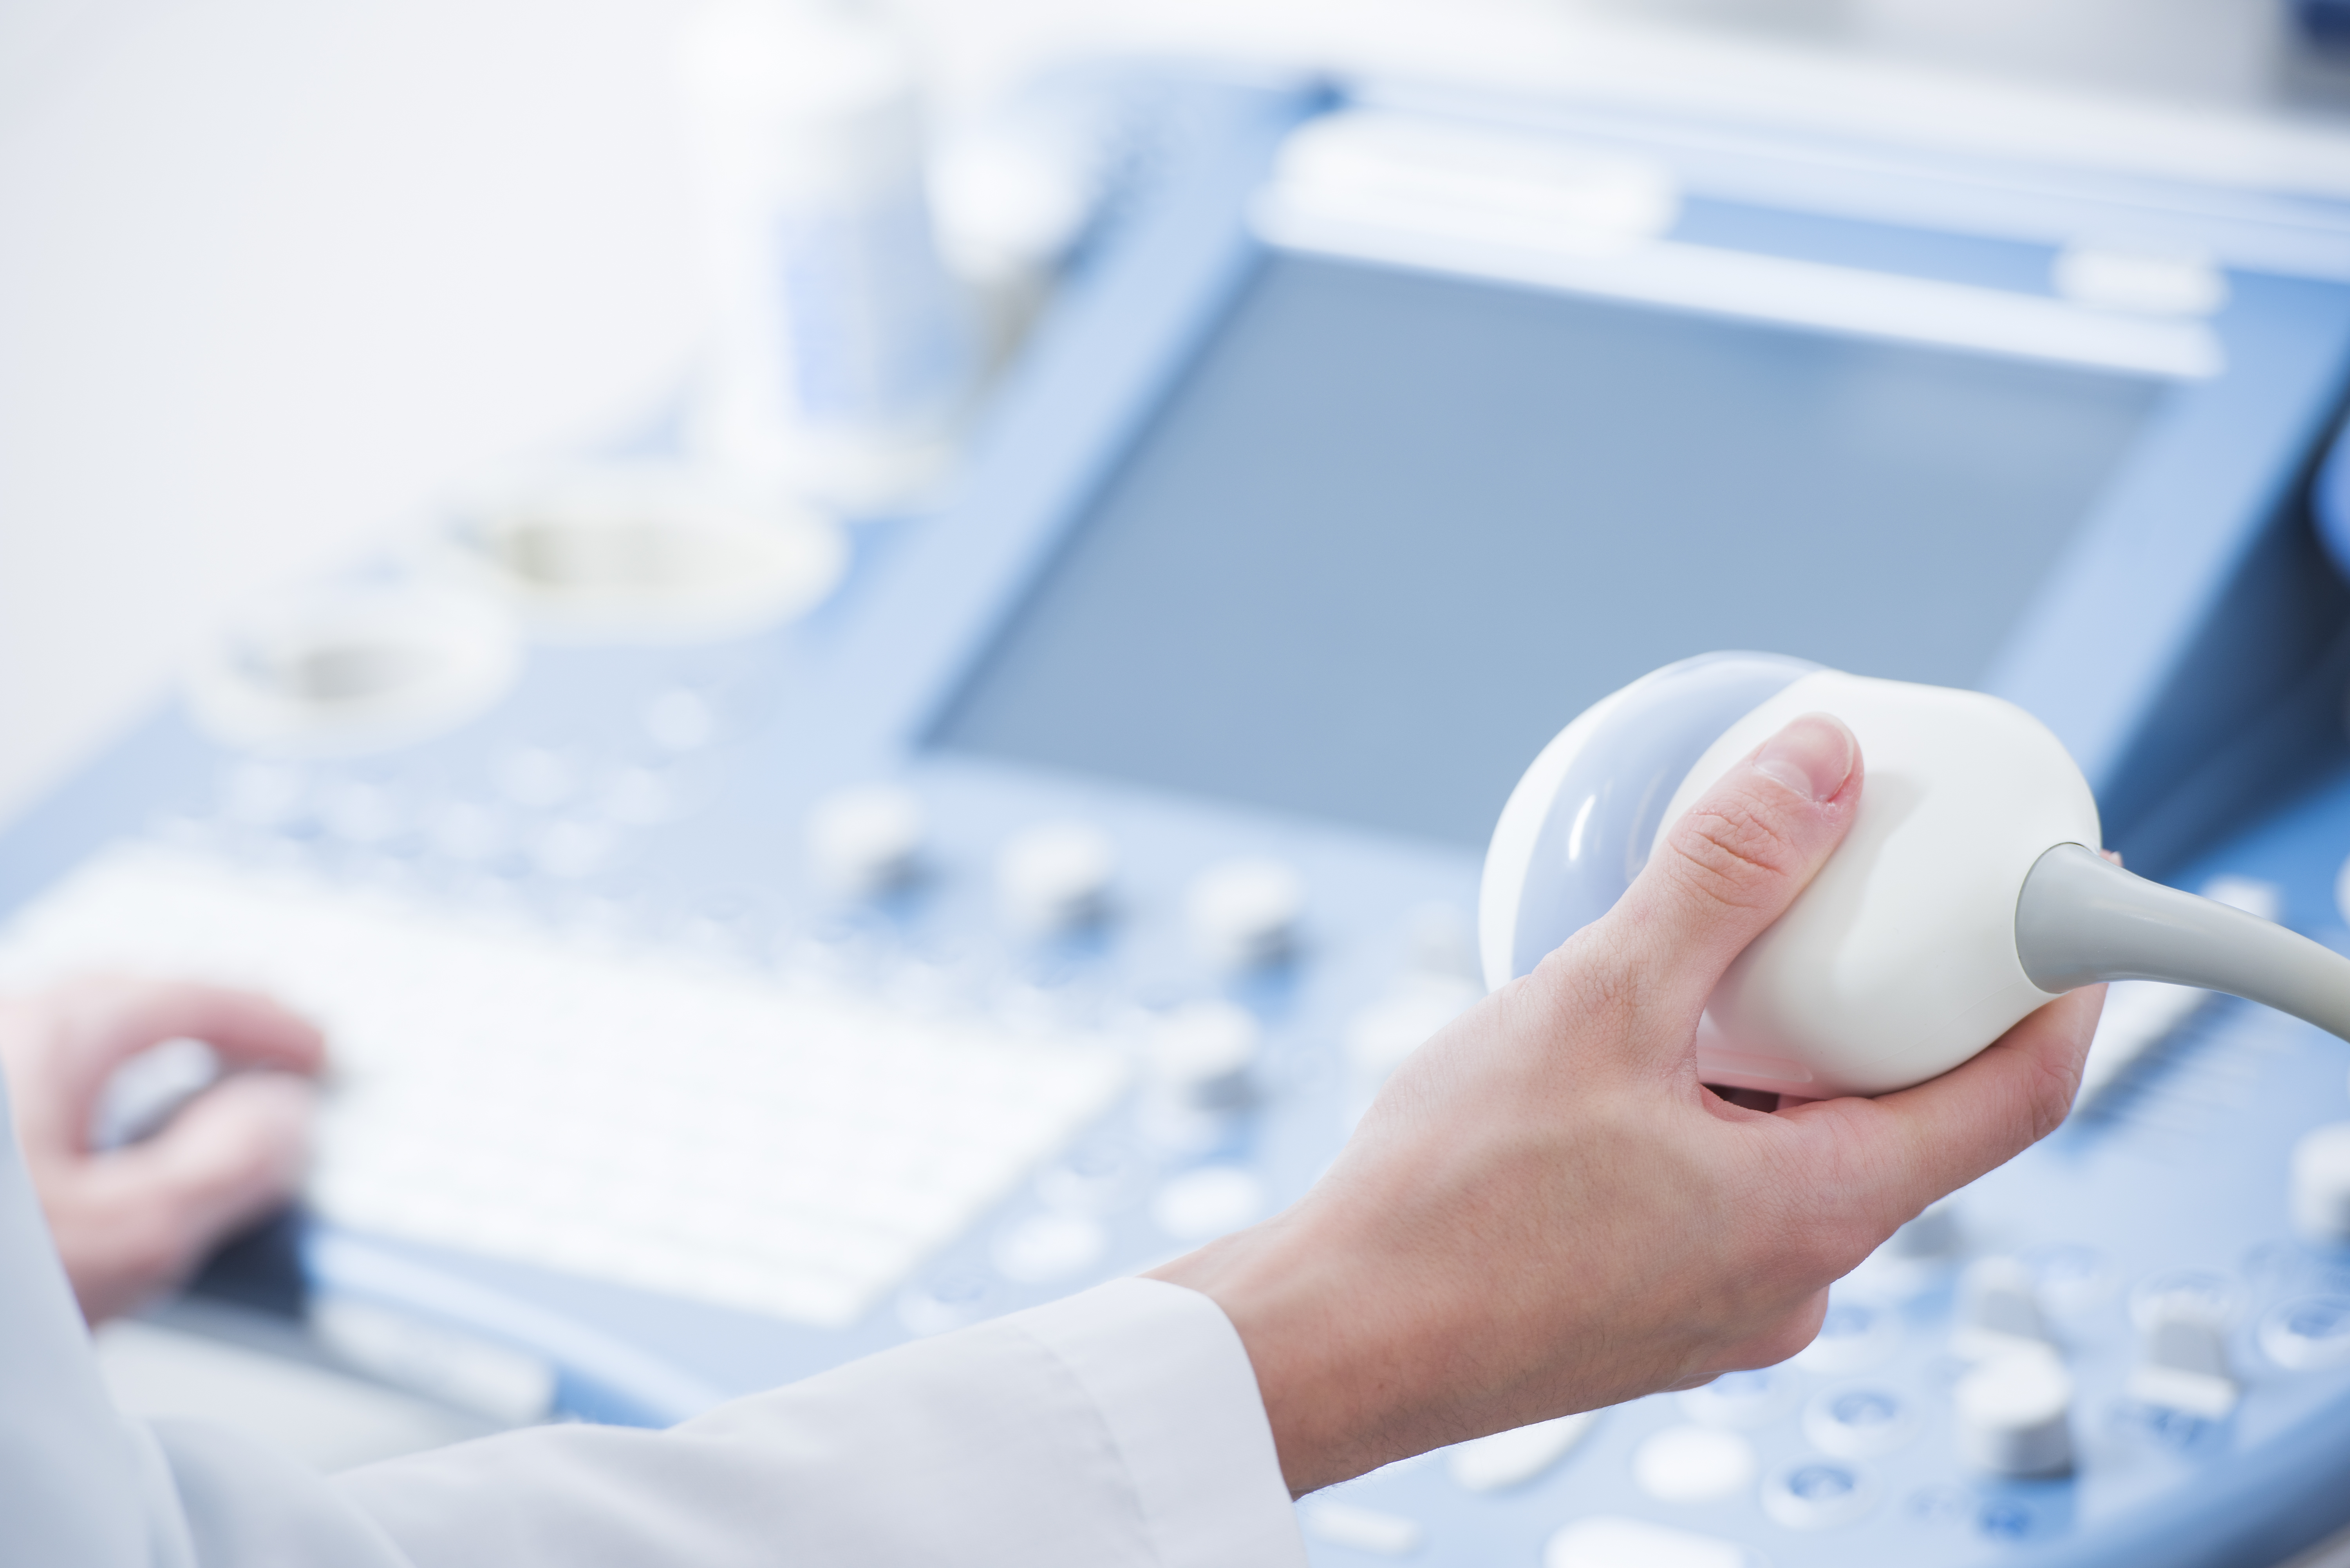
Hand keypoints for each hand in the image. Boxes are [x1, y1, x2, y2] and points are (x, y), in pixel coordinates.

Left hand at [0, 977, 325, 1322]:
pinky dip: (84, 1098)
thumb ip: (228, 1165)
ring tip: (183, 1101)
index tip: (318, 1053)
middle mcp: (2, 1035)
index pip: (188, 1001)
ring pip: (67, 1044)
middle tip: (264, 1057)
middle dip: (204, 1024)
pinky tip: (86, 1148)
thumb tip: (287, 1115)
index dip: (269, 1024)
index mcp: (51, 1038)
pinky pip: (34, 1088)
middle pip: (121, 1003)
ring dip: (138, 1061)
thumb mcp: (128, 1236)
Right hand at [1153, 713, 2103, 1494]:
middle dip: (1891, 1013)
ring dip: (1783, 1066)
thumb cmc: (1452, 1203)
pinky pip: (1726, 1196)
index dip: (2057, 998)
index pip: (2016, 1100)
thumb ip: (1720, 879)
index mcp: (1818, 1214)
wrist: (1333, 1342)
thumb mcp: (1597, 1003)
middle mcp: (1793, 1281)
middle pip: (1907, 1123)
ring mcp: (1724, 1310)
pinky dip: (1713, 1117)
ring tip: (1703, 981)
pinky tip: (1622, 1072)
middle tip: (1855, 914)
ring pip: (1803, 1158)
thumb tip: (1823, 768)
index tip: (2060, 918)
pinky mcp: (1654, 1314)